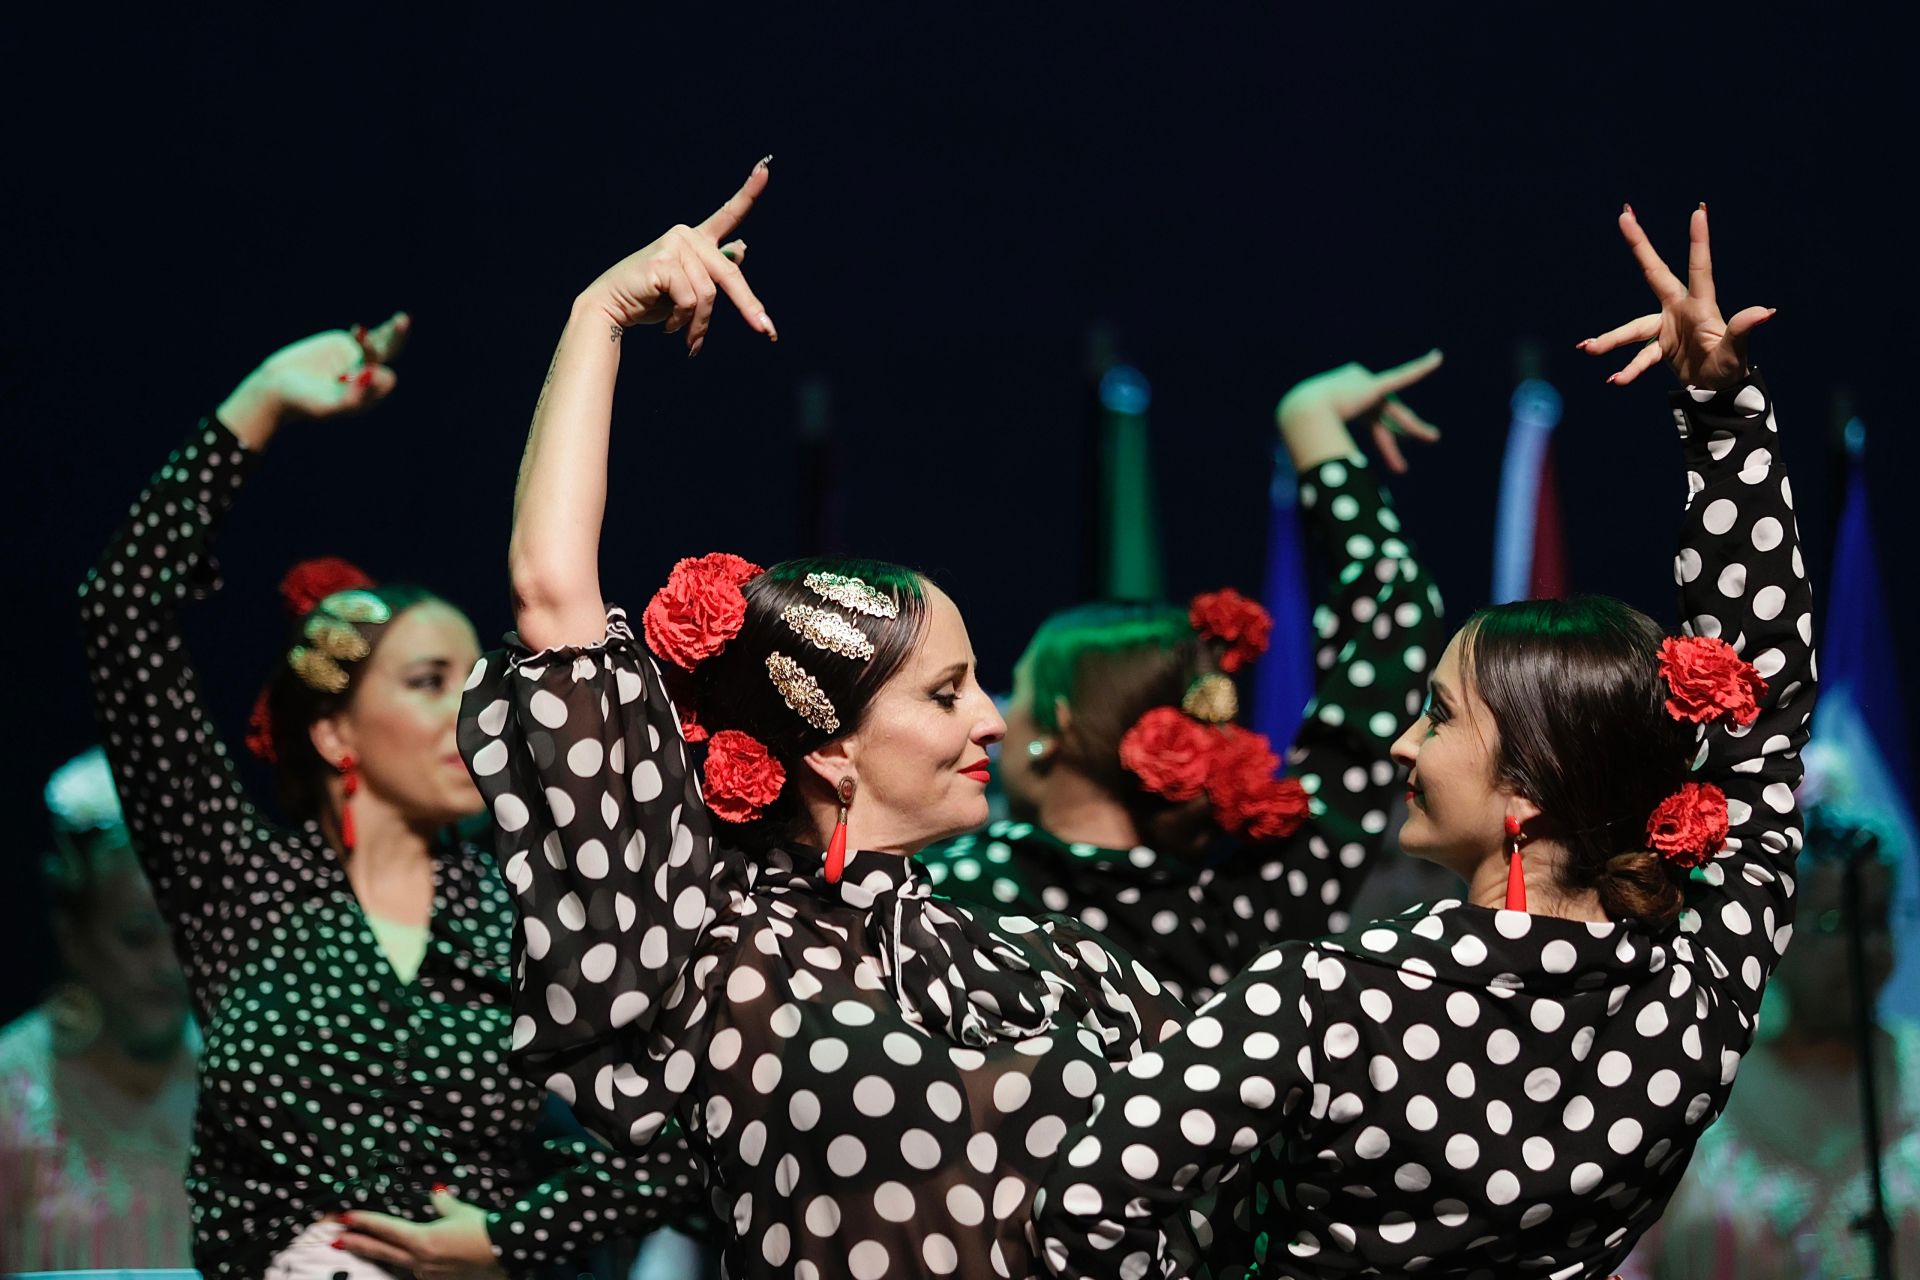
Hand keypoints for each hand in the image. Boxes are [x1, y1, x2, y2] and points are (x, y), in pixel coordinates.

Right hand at [217, 311, 409, 447]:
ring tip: (402, 319)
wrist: (277, 388)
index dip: (372, 373)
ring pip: (382, 343)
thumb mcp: (328, 406)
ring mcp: (358, 358)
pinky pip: (365, 335)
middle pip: (390, 356)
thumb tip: (372, 375)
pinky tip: (360, 329)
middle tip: (402, 321)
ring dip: (393, 332)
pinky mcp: (345, 344)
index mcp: (369, 395)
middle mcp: (368, 376)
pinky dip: (367, 332)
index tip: (344, 376)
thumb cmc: (303, 402)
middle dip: (397, 340)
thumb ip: (352, 398)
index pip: (384, 379)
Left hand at [333, 1189, 505, 1279]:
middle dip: (356, 1244)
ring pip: (396, 1262)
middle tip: (334, 1240)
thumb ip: (443, 1202)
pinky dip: (404, 1261)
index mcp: (422, 1239)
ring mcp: (427, 1273)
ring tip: (362, 1247)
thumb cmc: (483, 1229)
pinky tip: (405, 1257)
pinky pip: (414, 1269)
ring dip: (379, 1254)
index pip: (385, 1228)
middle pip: (381, 1250)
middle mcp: (419, 1260)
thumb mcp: (461, 1211)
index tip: (344, 1218)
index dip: (363, 1222)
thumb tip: (435, 1192)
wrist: (506, 1254)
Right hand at [581, 157, 776, 355]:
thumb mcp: (690, 286)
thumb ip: (715, 270)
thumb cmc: (651, 299)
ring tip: (689, 340)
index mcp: (696, 238)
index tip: (766, 167)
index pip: (728, 214)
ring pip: (709, 294)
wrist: (613, 308)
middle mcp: (686, 235)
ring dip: (700, 325)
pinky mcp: (663, 261)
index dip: (749, 191)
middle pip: (728, 274)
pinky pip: (690, 300)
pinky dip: (682, 321)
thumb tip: (742, 248)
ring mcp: (674, 245)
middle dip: (748, 307)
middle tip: (767, 333)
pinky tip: (669, 325)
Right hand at [1275, 350, 1443, 473]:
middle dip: (1407, 432)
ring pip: (1396, 412)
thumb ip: (1334, 458)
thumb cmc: (1303, 435)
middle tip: (1429, 439)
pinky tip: (1438, 358)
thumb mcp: (1323, 450)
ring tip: (1433, 438)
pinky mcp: (1372, 386)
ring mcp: (1365, 387)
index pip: (1376, 424)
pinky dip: (1421, 368)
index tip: (1398, 464)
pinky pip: (1402, 376)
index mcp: (1348, 403)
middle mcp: (1359, 391)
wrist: (1299, 416)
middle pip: (1389, 416)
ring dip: (1414, 427)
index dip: (1389, 444)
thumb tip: (1329, 483)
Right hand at [1577, 204, 1773, 389]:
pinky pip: (1638, 357)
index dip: (1698, 241)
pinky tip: (1615, 380)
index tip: (1698, 212)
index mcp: (1700, 305)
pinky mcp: (1658, 346)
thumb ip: (1742, 328)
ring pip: (1632, 329)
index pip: (1699, 267)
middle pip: (1654, 272)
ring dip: (1611, 339)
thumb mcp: (1735, 350)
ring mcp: (1666, 326)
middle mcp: (1679, 309)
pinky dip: (1627, 370)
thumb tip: (1766, 312)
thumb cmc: (1729, 367)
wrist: (1716, 390)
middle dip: (1640, 244)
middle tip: (1623, 216)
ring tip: (1588, 349)